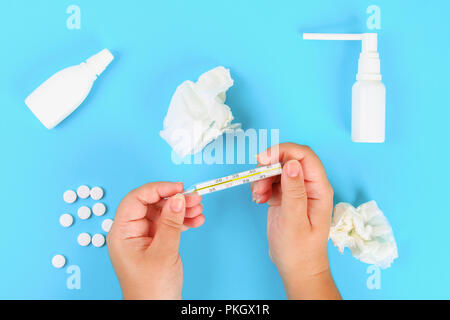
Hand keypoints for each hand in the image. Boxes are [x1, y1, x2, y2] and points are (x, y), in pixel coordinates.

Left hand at [107, 182, 203, 299]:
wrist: (157, 310)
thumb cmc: (151, 289)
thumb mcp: (164, 252)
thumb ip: (171, 223)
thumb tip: (178, 198)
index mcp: (122, 232)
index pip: (136, 199)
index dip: (158, 189)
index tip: (178, 187)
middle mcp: (130, 232)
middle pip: (152, 204)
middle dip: (174, 199)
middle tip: (194, 197)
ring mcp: (143, 237)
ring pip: (162, 213)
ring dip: (182, 209)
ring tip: (199, 209)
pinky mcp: (155, 243)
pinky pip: (168, 225)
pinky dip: (182, 221)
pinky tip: (196, 220)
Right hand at [251, 143, 339, 298]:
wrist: (296, 268)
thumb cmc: (299, 250)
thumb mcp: (294, 221)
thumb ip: (293, 191)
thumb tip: (292, 163)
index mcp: (319, 189)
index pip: (304, 156)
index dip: (284, 151)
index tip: (264, 159)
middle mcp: (309, 186)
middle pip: (289, 159)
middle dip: (269, 165)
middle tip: (257, 181)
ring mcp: (296, 191)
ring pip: (277, 169)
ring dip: (263, 177)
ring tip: (258, 196)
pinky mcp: (285, 197)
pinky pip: (271, 181)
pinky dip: (261, 186)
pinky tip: (259, 199)